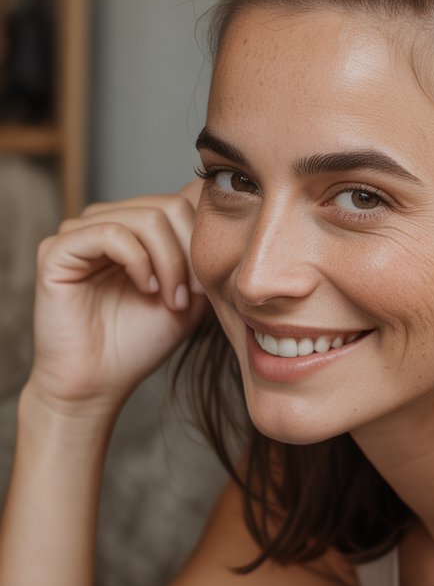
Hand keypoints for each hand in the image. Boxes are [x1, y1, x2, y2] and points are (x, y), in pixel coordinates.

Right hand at [27, 179, 209, 412]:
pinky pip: (110, 233)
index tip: (208, 287)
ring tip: (171, 300)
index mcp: (131, 230)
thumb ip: (202, 256)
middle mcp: (103, 223)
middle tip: (193, 295)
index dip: (202, 240)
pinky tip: (146, 289)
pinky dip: (139, 262)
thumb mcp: (190, 295)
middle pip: (167, 206)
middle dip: (190, 253)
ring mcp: (78, 233)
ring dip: (170, 262)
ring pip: (145, 217)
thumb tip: (226, 216)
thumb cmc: (141, 342)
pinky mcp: (56, 250)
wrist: (100, 383)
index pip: (180, 203)